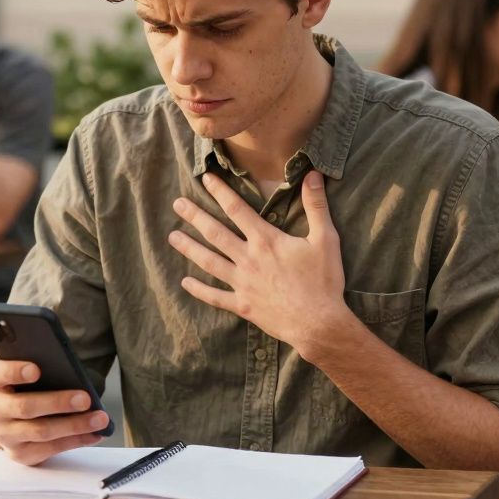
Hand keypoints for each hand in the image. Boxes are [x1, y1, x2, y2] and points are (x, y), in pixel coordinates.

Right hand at [0, 358, 107, 464]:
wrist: (9, 418)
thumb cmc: (25, 387)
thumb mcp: (25, 373)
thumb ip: (42, 368)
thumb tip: (74, 375)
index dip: (14, 371)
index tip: (36, 370)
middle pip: (25, 407)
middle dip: (58, 403)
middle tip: (85, 399)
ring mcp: (5, 434)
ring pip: (41, 431)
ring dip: (74, 425)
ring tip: (99, 419)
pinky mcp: (19, 454)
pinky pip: (50, 449)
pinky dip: (76, 441)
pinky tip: (94, 434)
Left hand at [168, 171, 353, 360]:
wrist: (319, 324)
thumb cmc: (324, 281)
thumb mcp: (326, 239)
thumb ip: (316, 206)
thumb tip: (313, 174)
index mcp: (266, 240)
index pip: (237, 210)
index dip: (220, 192)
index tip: (205, 178)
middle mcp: (248, 259)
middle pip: (215, 233)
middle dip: (195, 216)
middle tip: (177, 204)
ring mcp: (242, 283)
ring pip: (209, 262)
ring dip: (189, 248)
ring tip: (172, 237)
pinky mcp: (242, 305)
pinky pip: (215, 297)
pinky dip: (199, 290)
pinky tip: (185, 282)